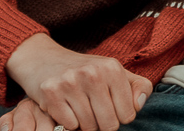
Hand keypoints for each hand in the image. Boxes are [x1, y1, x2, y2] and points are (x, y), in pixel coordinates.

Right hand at [5, 33, 151, 130]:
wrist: (44, 59)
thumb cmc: (85, 70)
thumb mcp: (114, 72)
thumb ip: (139, 87)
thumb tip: (139, 104)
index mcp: (112, 68)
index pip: (128, 115)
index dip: (119, 116)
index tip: (110, 106)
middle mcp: (92, 73)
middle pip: (109, 124)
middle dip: (102, 123)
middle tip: (94, 110)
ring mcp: (70, 82)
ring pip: (88, 127)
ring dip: (85, 123)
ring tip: (79, 107)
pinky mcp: (51, 93)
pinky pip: (69, 125)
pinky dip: (68, 122)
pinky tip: (65, 106)